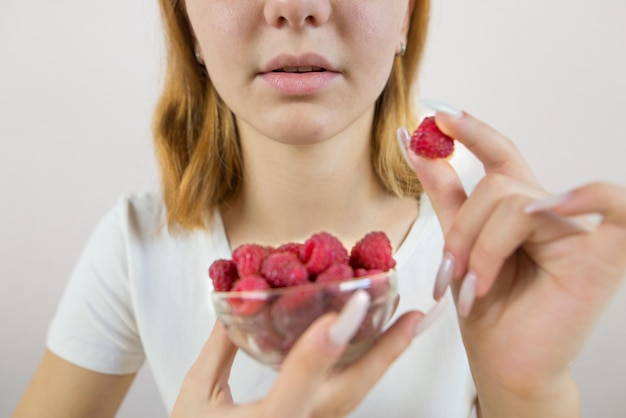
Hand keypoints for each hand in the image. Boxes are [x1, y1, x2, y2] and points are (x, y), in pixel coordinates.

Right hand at [171, 291, 440, 417]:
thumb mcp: (198, 397)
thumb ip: (218, 349)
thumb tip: (242, 300)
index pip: (296, 389)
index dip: (322, 348)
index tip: (348, 310)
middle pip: (348, 393)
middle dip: (386, 352)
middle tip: (414, 316)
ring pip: (354, 395)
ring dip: (382, 358)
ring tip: (406, 323)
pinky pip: (344, 397)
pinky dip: (362, 367)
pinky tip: (373, 344)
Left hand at [399, 108, 625, 416]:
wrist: (505, 363)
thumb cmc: (486, 309)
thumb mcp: (458, 245)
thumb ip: (446, 195)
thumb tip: (417, 145)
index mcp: (521, 209)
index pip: (502, 154)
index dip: (472, 131)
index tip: (438, 117)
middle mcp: (552, 213)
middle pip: (499, 186)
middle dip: (462, 230)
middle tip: (449, 274)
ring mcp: (579, 232)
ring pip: (518, 204)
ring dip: (482, 248)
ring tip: (474, 288)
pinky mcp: (603, 257)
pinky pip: (613, 206)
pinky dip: (589, 196)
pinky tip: (555, 205)